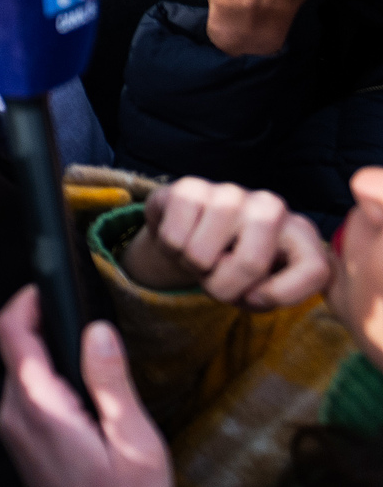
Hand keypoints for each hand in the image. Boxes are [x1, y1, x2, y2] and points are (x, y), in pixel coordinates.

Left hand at [0, 287, 169, 486]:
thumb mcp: (134, 442)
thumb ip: (111, 381)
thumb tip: (97, 330)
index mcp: (38, 406)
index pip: (10, 331)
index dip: (27, 298)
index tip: (51, 284)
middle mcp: (15, 416)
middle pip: (17, 349)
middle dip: (48, 329)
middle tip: (88, 323)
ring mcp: (15, 433)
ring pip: (24, 374)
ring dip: (53, 359)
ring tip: (96, 362)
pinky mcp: (23, 447)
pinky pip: (30, 399)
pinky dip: (53, 385)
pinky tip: (88, 399)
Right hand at [122, 176, 331, 306]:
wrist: (191, 232)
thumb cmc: (232, 264)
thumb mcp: (261, 288)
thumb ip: (271, 295)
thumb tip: (255, 293)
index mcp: (300, 232)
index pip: (315, 269)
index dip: (283, 295)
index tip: (256, 299)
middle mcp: (271, 206)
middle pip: (251, 263)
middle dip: (224, 286)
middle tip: (216, 281)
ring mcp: (231, 192)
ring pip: (202, 254)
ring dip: (193, 267)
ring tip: (200, 258)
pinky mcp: (190, 187)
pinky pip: (174, 238)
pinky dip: (171, 249)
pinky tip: (183, 238)